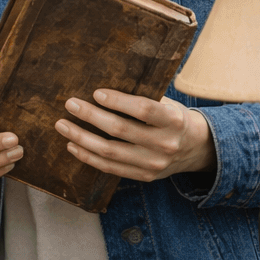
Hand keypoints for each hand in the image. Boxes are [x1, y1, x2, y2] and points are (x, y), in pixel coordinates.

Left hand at [57, 90, 215, 181]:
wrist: (196, 149)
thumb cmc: (173, 118)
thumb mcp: (168, 103)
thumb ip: (143, 96)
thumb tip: (103, 84)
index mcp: (173, 121)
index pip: (144, 109)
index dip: (119, 101)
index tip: (96, 92)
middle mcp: (165, 144)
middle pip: (120, 130)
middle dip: (91, 116)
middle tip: (70, 104)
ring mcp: (154, 164)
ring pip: (110, 151)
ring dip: (81, 138)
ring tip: (62, 125)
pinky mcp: (143, 176)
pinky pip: (109, 168)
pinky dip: (88, 156)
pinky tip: (72, 145)